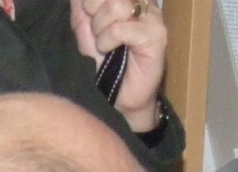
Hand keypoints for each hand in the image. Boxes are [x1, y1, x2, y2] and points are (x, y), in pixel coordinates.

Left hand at [70, 0, 167, 132]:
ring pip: (117, 5)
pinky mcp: (156, 35)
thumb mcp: (85, 30)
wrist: (119, 96)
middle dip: (93, 9)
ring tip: (103, 43)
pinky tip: (109, 50)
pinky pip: (121, 28)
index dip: (90, 0)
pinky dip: (107, 40)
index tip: (88, 13)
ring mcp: (152, 16)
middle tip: (95, 30)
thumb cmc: (104, 61)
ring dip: (100, 27)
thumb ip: (81, 7)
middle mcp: (143, 1)